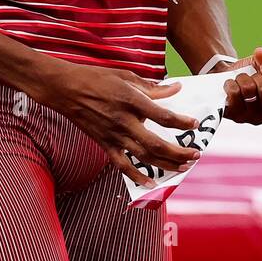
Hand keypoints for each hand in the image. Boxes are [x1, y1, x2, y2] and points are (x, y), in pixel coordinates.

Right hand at [48, 65, 202, 189]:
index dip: (181, 122)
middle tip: (195, 155)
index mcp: (132, 101)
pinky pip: (122, 165)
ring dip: (166, 164)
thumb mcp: (127, 76)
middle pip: (157, 143)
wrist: (66, 89)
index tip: (195, 124)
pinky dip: (137, 176)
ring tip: (183, 167)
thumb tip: (176, 88)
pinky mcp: (104, 144)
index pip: (163, 116)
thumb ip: (153, 87)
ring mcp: (114, 135)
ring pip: (144, 157)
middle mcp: (124, 121)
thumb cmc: (97, 78)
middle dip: (179, 152)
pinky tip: (151, 184)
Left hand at [216, 47, 261, 126]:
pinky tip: (231, 85)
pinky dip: (230, 84)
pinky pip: (233, 94)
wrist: (230, 80)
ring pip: (248, 90)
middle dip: (257, 76)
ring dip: (243, 78)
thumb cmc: (253, 74)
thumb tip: (261, 54)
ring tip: (241, 80)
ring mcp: (254, 119)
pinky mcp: (236, 117)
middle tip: (253, 77)